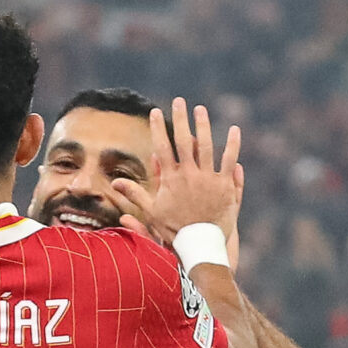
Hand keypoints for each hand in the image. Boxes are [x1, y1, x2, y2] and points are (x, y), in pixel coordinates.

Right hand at [111, 98, 241, 257]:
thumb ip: (135, 194)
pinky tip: (233, 129)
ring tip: (200, 109)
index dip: (158, 128)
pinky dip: (232, 144)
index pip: (162, 147)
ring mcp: (208, 179)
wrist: (199, 246)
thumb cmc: (174, 231)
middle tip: (179, 101)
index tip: (156, 111)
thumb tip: (114, 183)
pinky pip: (229, 159)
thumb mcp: (151, 213)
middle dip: (180, 118)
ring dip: (203, 125)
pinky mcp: (225, 186)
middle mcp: (189, 175)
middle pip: (184, 140)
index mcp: (171, 179)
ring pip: (207, 145)